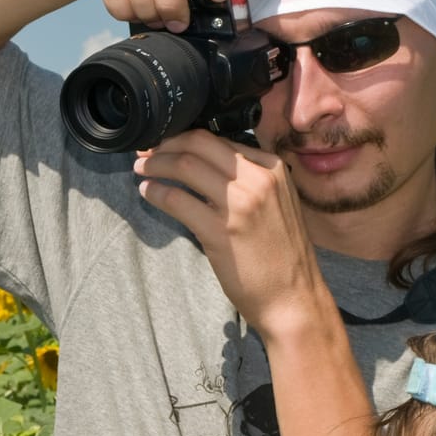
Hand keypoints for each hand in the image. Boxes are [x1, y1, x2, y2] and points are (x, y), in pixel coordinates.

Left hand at [132, 130, 328, 336]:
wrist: (294, 297)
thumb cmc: (281, 255)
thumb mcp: (276, 203)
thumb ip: (248, 181)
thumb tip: (204, 165)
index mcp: (273, 168)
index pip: (219, 139)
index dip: (185, 139)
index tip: (166, 145)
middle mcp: (258, 178)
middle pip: (199, 143)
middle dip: (165, 144)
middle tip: (146, 153)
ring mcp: (240, 203)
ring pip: (185, 166)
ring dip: (155, 165)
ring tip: (141, 170)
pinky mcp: (220, 230)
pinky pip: (177, 199)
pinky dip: (156, 192)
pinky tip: (148, 193)